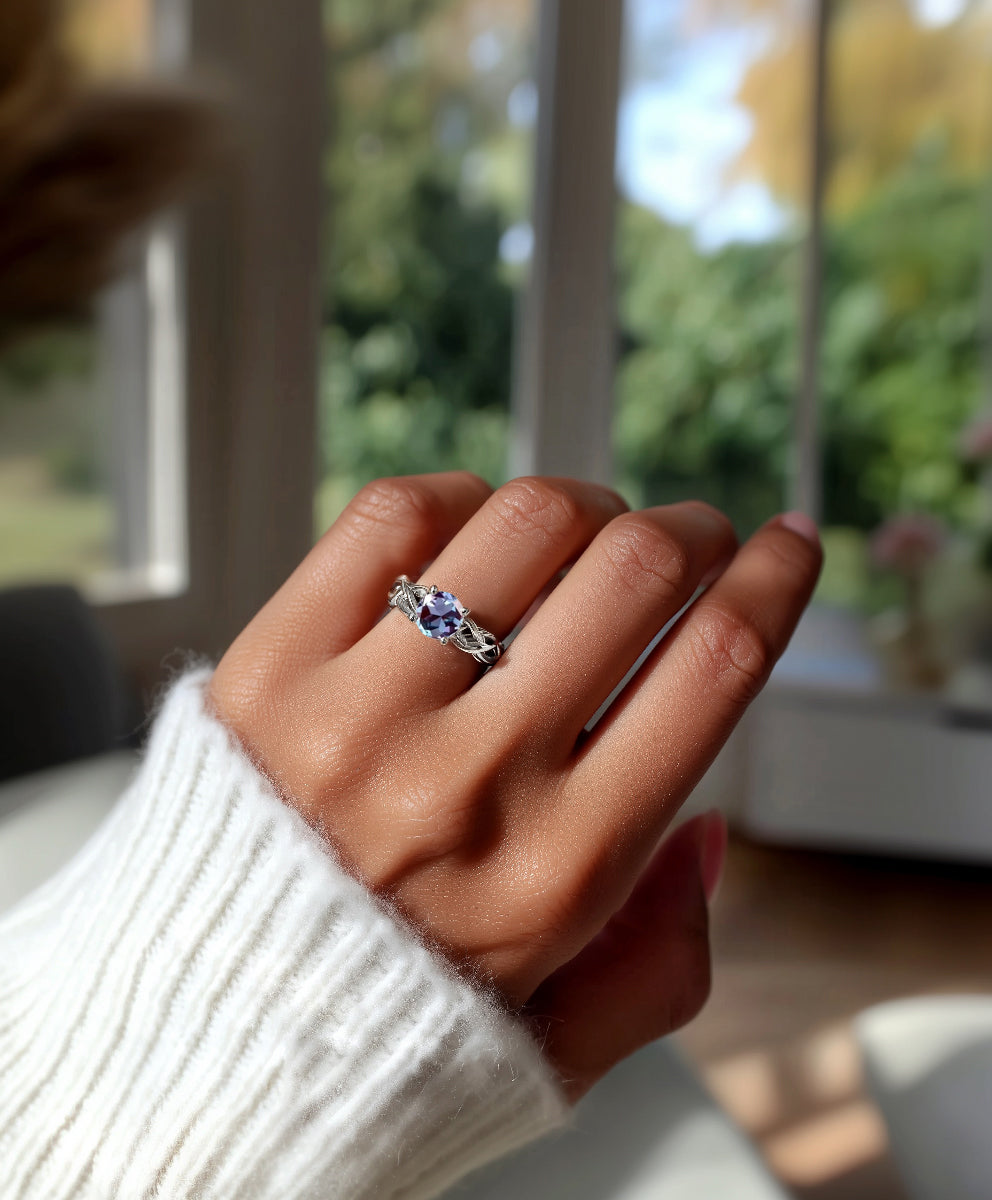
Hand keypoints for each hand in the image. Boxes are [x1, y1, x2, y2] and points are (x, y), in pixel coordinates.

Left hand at [209, 473, 821, 1097]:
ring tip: (583, 529)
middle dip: (688, 532)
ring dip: (585, 504)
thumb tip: (709, 831)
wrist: (207, 1021)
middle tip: (688, 536)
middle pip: (633, 573)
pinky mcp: (274, 662)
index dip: (777, 581)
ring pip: (523, 523)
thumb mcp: (563, 1037)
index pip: (714, 668)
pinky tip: (473, 533)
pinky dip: (459, 499)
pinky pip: (393, 517)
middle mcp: (469, 781)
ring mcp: (362, 712)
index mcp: (562, 871)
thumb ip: (666, 959)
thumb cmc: (392, 1021)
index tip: (789, 545)